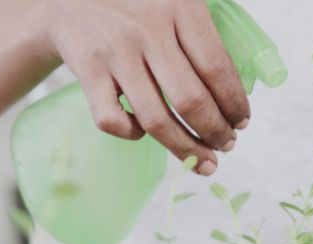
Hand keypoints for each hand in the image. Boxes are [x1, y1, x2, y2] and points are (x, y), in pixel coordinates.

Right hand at [46, 0, 250, 174]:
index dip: (234, 104)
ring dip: (186, 148)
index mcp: (179, 7)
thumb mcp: (174, 2)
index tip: (241, 122)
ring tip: (202, 160)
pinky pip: (113, 121)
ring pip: (157, 120)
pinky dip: (132, 134)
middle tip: (226, 145)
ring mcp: (116, 53)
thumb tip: (234, 93)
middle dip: (216, 133)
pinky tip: (142, 132)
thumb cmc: (135, 8)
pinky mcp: (88, 73)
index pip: (217, 68)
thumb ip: (200, 35)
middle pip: (191, 101)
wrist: (70, 0)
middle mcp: (148, 30)